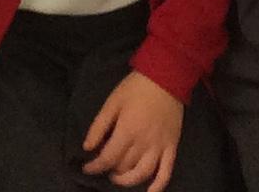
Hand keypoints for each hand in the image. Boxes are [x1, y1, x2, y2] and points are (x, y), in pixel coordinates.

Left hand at [81, 70, 182, 188]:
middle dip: (110, 170)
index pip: (108, 158)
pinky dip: (158, 186)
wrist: (166, 77)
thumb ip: (99, 125)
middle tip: (104, 164)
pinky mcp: (172, 147)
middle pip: (124, 166)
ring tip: (118, 177)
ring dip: (128, 181)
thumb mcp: (112, 101)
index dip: (95, 166)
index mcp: (127, 130)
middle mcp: (144, 143)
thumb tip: (88, 147)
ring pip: (142, 174)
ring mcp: (160, 147)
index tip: (86, 167)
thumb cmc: (136, 88)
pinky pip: (166, 172)